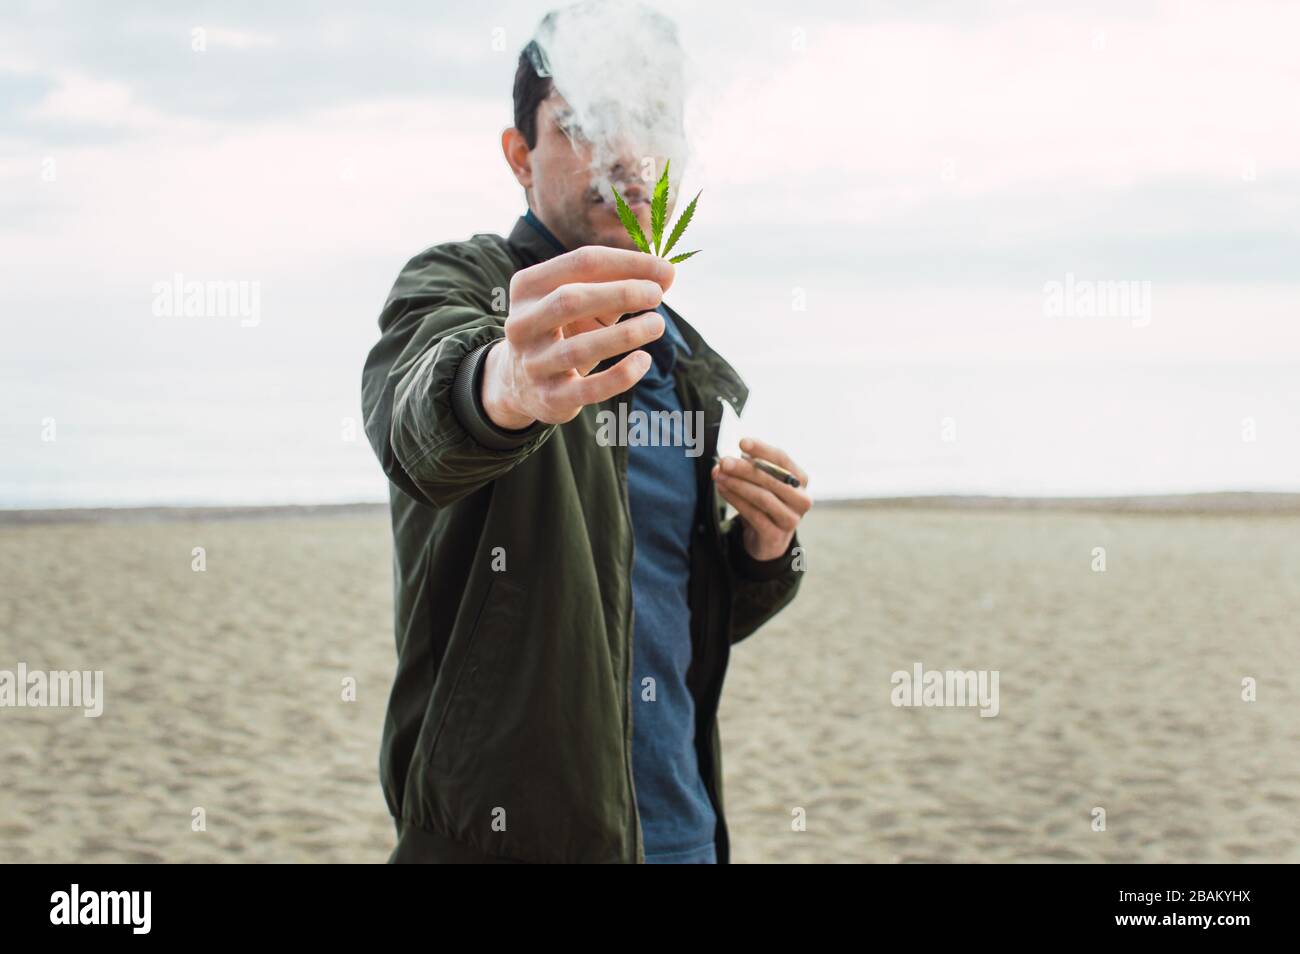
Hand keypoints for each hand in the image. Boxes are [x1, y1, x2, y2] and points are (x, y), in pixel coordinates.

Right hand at [481, 246, 674, 427]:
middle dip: (621, 293)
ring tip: (657, 324)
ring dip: (626, 334)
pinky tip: (645, 360)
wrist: (521, 383)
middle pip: (570, 300)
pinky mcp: (550, 398)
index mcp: (528, 287)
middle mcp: (521, 324)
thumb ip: (621, 283)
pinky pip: (589, 389)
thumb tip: (667, 273)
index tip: (665, 271)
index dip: (628, 263)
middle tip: (657, 295)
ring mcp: (533, 364)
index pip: (581, 262)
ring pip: (579, 348)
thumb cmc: (565, 328)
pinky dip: (621, 375)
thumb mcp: (584, 300)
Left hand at [711, 437, 811, 560]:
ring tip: (719, 476)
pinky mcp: (776, 536)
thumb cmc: (765, 503)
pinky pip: (754, 515)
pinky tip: (723, 490)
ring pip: (763, 497)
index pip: (782, 459)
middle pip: (772, 479)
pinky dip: (736, 500)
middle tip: (724, 462)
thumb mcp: (761, 482)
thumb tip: (729, 458)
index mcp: (800, 480)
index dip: (762, 449)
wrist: (768, 540)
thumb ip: (749, 467)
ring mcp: (791, 519)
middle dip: (745, 469)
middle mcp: (801, 499)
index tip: (742, 442)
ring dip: (738, 484)